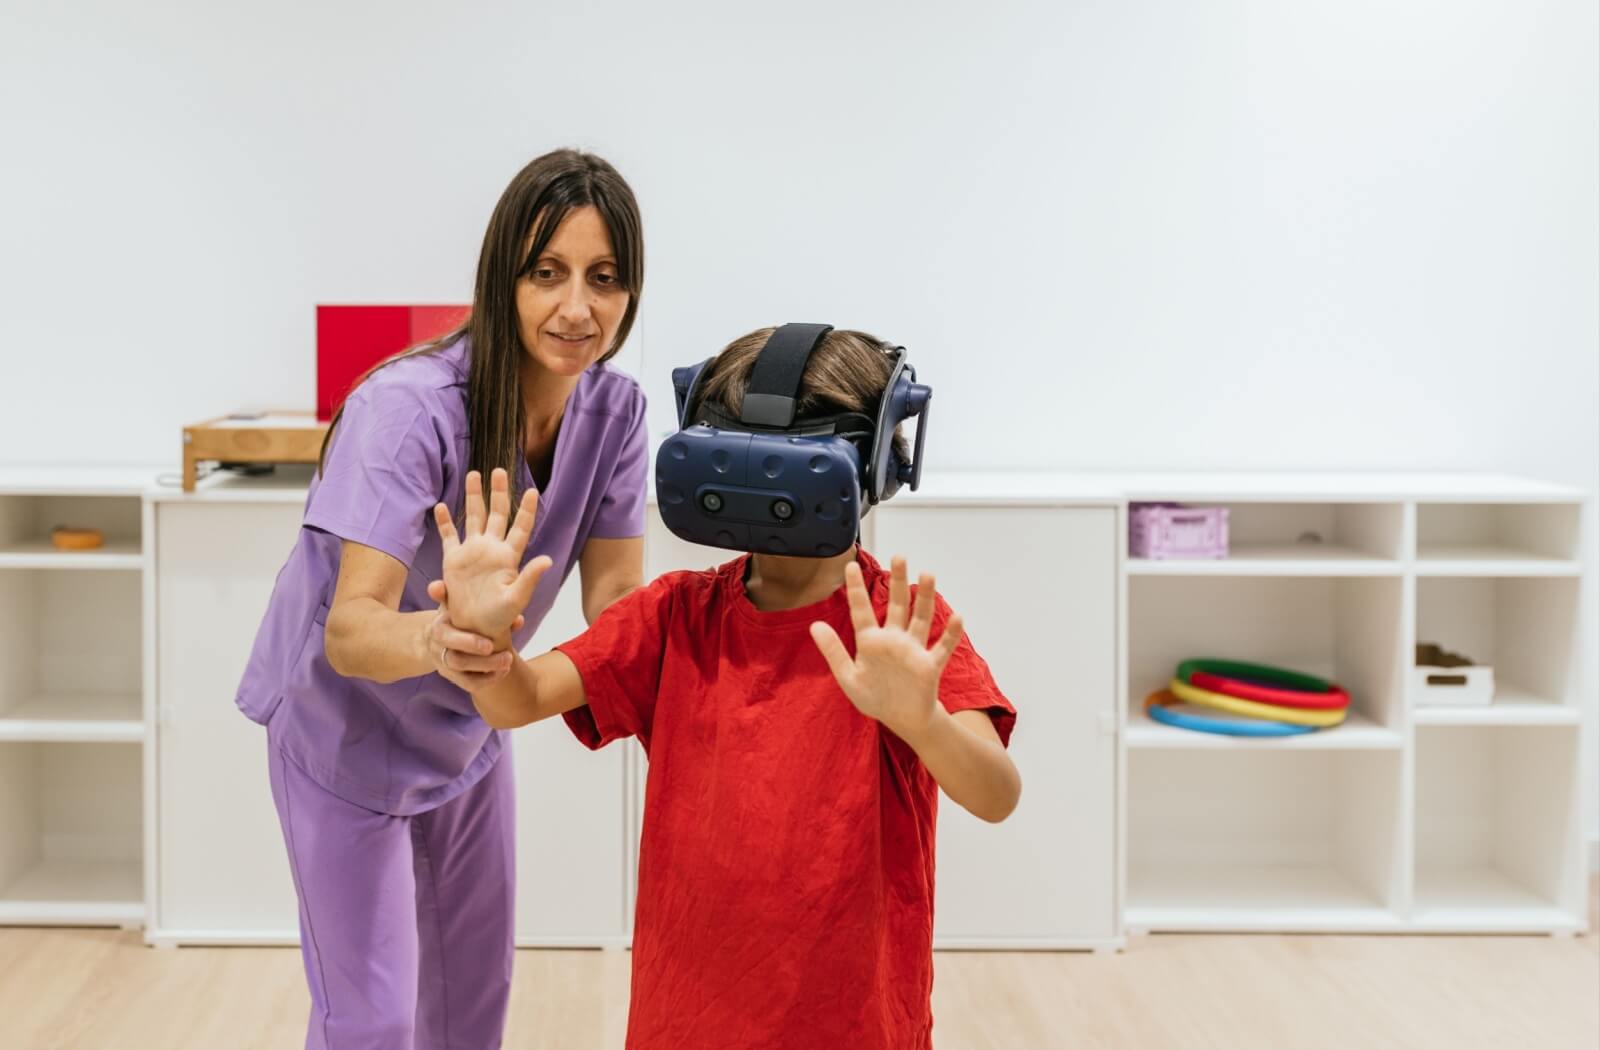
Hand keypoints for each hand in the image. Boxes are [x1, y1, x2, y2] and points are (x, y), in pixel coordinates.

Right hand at [423, 580, 525, 691]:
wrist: (440, 635)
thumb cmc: (458, 615)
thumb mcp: (465, 606)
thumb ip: (489, 606)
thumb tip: (519, 621)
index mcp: (438, 627)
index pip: (445, 636)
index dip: (468, 642)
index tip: (491, 646)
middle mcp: (437, 648)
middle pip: (455, 660)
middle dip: (482, 661)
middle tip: (508, 657)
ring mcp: (443, 664)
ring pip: (462, 674)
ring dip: (488, 669)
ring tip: (508, 662)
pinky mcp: (452, 676)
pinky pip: (468, 683)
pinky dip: (487, 679)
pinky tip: (504, 670)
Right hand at [433, 468, 551, 639]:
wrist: (476, 629)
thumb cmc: (499, 618)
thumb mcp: (516, 600)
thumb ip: (530, 579)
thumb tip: (548, 560)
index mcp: (509, 557)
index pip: (520, 527)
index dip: (526, 509)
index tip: (531, 490)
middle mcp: (491, 549)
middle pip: (497, 514)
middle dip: (498, 492)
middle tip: (499, 470)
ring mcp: (472, 552)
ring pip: (473, 517)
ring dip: (473, 497)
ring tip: (474, 473)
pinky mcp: (453, 560)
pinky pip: (448, 536)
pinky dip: (444, 522)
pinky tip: (441, 505)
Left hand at [809, 556, 964, 741]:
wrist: (902, 720)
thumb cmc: (876, 698)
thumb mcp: (848, 677)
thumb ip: (833, 651)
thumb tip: (814, 626)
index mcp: (871, 642)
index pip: (862, 611)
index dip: (856, 589)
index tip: (850, 566)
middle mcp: (894, 640)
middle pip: (897, 605)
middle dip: (898, 581)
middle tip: (899, 557)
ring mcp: (913, 650)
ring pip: (920, 619)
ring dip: (924, 598)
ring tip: (927, 574)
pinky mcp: (929, 665)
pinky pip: (942, 648)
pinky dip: (950, 634)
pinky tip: (957, 617)